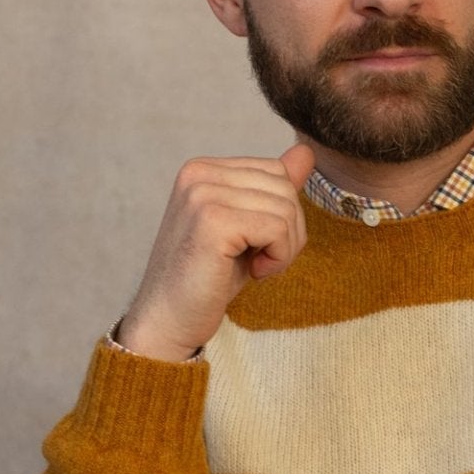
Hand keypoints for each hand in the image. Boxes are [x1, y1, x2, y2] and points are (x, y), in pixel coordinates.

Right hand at [118, 143, 318, 361]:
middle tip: (261, 261)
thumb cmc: (207, 280)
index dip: (282, 215)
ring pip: (285, 207)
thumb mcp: (247, 229)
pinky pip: (278, 228)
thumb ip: (272, 190)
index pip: (276, 171)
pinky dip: (278, 257)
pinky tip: (255, 272)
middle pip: (284, 186)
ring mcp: (202, 194)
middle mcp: (199, 173)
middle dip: (288, 231)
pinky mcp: (211, 220)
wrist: (168, 321)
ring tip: (255, 267)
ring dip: (284, 247)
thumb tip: (305, 152)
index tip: (256, 246)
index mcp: (203, 169)